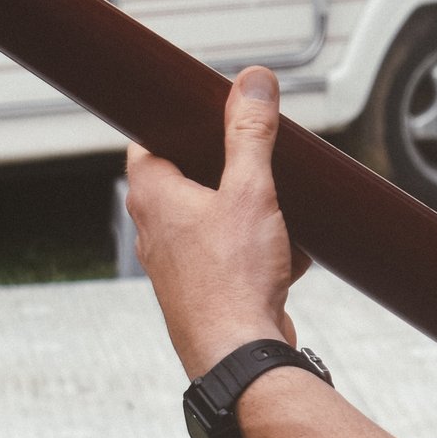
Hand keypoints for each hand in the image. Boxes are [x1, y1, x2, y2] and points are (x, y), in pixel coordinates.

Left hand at [125, 66, 312, 378]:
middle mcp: (153, 227)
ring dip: (251, 213)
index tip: (212, 113)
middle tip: (260, 164)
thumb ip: (250, 134)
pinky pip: (231, 253)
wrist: (239, 356)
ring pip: (215, 216)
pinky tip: (286, 256)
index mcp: (151, 194)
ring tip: (279, 217)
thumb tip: (253, 82)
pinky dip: (258, 250)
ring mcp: (175, 262)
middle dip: (232, 171)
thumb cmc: (232, 277)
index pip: (150, 137)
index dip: (181, 122)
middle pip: (191, 175)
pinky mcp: (201, 289)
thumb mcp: (250, 191)